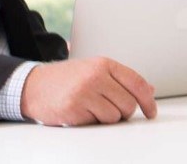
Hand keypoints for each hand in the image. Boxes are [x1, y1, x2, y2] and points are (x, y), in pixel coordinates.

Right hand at [19, 57, 157, 125]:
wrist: (35, 85)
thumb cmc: (67, 79)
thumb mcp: (95, 71)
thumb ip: (121, 80)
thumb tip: (149, 90)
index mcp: (104, 64)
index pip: (137, 82)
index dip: (148, 100)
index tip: (151, 111)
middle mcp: (96, 75)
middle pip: (129, 103)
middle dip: (124, 111)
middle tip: (109, 108)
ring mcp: (85, 91)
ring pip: (115, 116)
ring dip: (107, 118)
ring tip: (92, 108)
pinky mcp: (75, 107)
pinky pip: (98, 122)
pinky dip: (93, 121)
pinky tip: (81, 112)